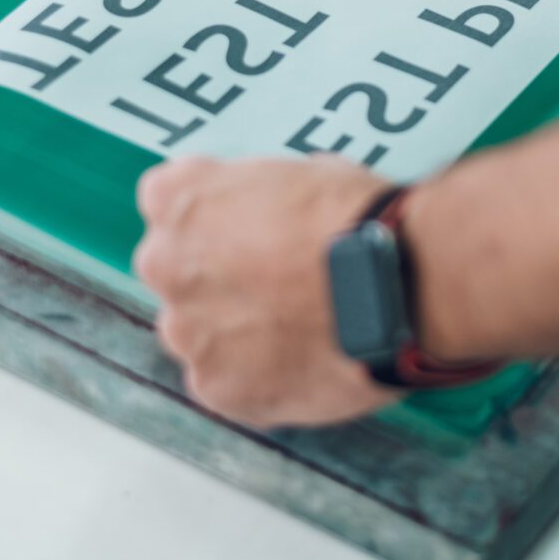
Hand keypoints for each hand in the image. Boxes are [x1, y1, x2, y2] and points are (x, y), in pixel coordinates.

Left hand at [134, 155, 397, 427]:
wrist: (393, 283)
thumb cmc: (356, 220)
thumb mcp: (298, 171)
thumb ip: (256, 196)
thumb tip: (272, 211)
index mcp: (178, 200)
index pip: (166, 205)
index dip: (213, 219)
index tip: (244, 230)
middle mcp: (165, 265)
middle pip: (176, 274)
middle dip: (215, 279)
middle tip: (275, 284)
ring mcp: (188, 332)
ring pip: (198, 335)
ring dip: (232, 333)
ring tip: (296, 330)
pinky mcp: (217, 388)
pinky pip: (225, 384)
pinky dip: (256, 378)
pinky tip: (300, 362)